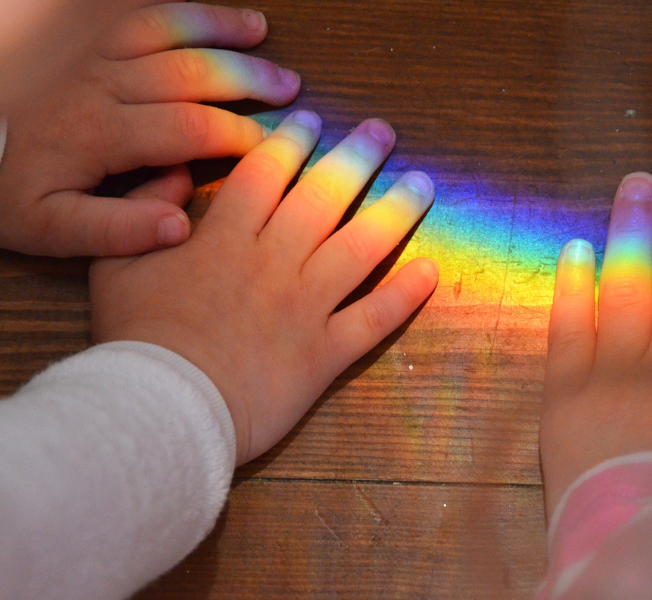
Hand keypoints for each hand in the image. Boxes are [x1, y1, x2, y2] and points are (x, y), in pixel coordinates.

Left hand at [0, 2, 300, 256]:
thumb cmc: (7, 187)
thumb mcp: (51, 228)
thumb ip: (115, 231)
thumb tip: (180, 224)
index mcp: (102, 132)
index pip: (188, 129)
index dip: (239, 136)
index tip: (275, 147)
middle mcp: (104, 83)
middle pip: (190, 72)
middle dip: (247, 79)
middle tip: (291, 89)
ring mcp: (92, 51)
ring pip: (167, 30)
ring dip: (219, 29)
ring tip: (264, 32)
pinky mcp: (81, 34)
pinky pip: (138, 11)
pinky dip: (181, 9)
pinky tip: (212, 11)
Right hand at [90, 111, 438, 465]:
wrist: (163, 410)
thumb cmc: (137, 340)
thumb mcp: (116, 265)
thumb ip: (145, 212)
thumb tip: (173, 171)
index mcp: (227, 238)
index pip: (267, 173)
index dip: (293, 141)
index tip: (314, 121)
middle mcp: (275, 262)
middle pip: (325, 198)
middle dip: (357, 158)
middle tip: (382, 133)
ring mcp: (306, 307)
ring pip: (360, 249)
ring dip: (395, 212)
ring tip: (422, 184)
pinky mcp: (325, 353)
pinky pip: (373, 319)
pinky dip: (405, 296)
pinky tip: (430, 271)